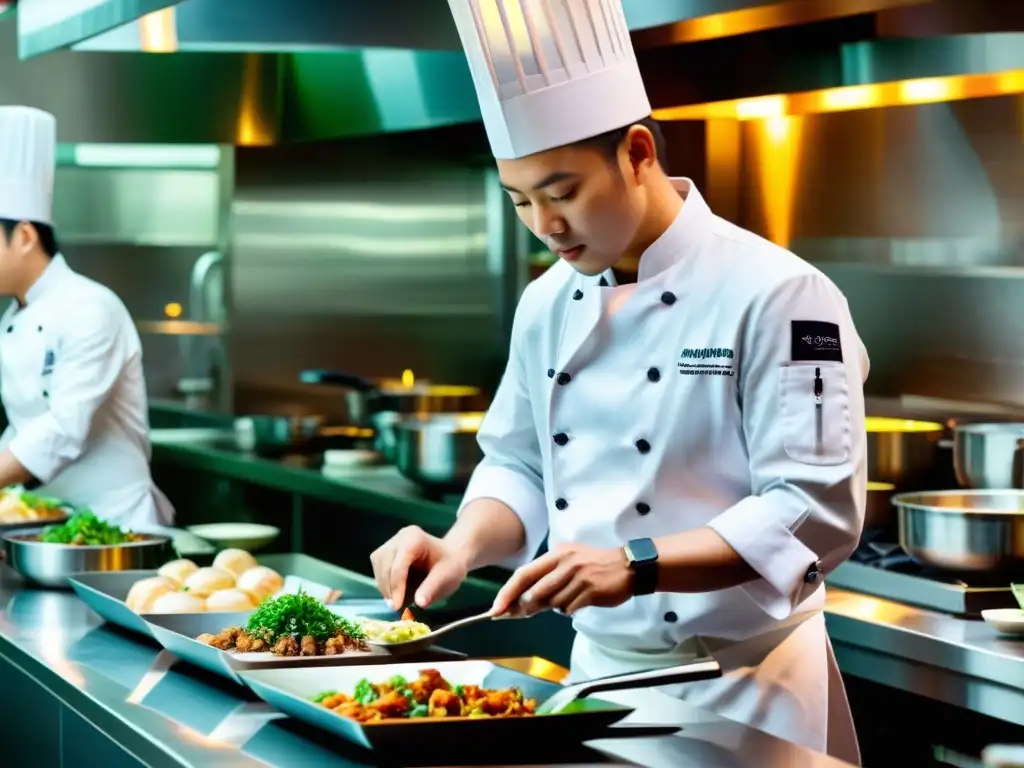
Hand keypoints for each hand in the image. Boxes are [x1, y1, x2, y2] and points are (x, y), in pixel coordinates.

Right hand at [369, 526, 468, 609]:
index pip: (399, 565)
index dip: (396, 587)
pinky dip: (384, 583)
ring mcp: (391, 542)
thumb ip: (432, 589)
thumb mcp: (447, 577)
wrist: (450, 556)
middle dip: (389, 588)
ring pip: (378, 567)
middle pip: (385, 565)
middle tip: (397, 607)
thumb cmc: (450, 565)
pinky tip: (395, 592)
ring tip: (397, 601)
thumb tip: (419, 603)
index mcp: (414, 538)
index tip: (397, 607)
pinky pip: (378, 569)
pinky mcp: (386, 551)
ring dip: (385, 586)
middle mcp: (400, 537)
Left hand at [491, 543, 633, 617]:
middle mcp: (565, 563)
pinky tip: (579, 601)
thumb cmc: (593, 565)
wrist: (627, 566)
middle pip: (535, 591)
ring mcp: (578, 577)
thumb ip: (546, 579)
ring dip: (555, 607)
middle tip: (524, 613)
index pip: (524, 573)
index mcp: (556, 554)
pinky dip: (569, 610)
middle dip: (526, 607)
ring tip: (569, 597)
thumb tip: (520, 603)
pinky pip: (569, 609)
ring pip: (552, 603)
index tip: (496, 609)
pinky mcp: (591, 591)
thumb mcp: (568, 562)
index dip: (507, 593)